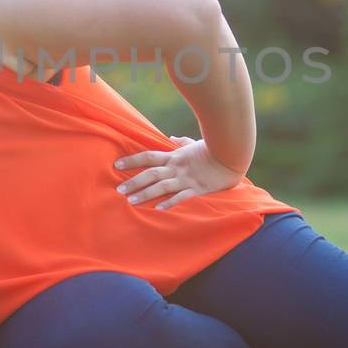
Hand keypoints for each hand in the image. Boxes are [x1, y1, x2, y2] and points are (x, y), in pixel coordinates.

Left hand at [114, 135, 244, 210]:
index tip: (116, 165)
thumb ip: (180, 142)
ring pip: (162, 186)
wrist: (231, 155)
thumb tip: (170, 138)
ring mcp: (186, 178)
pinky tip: (158, 209)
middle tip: (118, 189)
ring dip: (146, 193)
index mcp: (174, 156)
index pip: (148, 156)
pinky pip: (181, 196)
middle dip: (134, 181)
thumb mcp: (194, 143)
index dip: (132, 160)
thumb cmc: (212, 149)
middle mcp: (177, 167)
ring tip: (131, 201)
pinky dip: (170, 202)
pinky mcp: (197, 188)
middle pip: (151, 173)